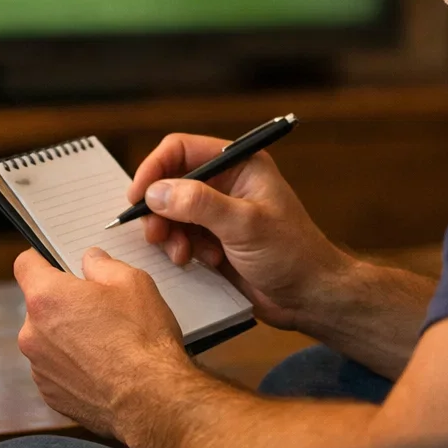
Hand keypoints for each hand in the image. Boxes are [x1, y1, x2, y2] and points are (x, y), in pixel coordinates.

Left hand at [13, 247, 191, 440]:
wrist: (151, 400)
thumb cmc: (142, 340)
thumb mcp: (132, 282)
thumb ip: (103, 264)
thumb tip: (91, 261)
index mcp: (47, 298)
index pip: (25, 265)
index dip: (41, 259)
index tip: (55, 261)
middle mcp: (32, 334)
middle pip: (40, 306)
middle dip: (64, 303)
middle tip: (99, 307)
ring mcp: (39, 368)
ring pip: (48, 339)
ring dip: (68, 336)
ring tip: (106, 342)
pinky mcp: (51, 395)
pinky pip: (56, 369)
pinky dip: (73, 365)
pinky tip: (104, 367)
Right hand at [131, 133, 350, 330]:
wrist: (309, 297)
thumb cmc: (293, 254)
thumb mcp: (245, 224)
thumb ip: (200, 204)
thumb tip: (156, 192)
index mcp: (239, 164)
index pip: (182, 150)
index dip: (155, 168)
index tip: (138, 195)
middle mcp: (226, 183)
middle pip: (171, 181)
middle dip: (158, 208)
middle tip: (154, 233)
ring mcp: (219, 212)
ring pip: (171, 211)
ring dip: (169, 232)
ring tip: (182, 253)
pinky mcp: (214, 239)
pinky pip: (181, 235)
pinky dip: (181, 248)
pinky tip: (200, 261)